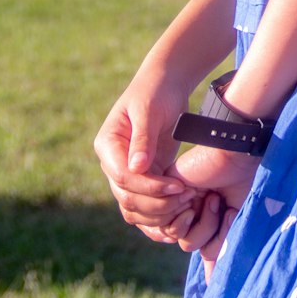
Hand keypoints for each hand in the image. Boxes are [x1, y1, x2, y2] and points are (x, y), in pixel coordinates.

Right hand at [94, 69, 200, 233]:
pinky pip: (147, 204)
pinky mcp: (145, 177)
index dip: (148, 186)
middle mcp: (113, 163)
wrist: (167, 84)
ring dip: (160, 211)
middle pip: (128, 197)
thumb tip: (135, 168)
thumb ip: (143, 138)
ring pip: (135, 207)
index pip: (122, 177)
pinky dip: (162, 212)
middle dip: (157, 203)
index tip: (176, 186)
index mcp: (108, 145)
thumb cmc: (157, 91)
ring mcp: (128, 172)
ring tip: (188, 201)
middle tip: (187, 196)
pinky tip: (181, 212)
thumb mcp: (150, 110)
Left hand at [172, 144, 259, 279]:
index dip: (216, 240)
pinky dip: (188, 216)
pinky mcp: (165, 194)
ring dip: (203, 224)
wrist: (236, 152)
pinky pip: (170, 226)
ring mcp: (177, 203)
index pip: (201, 245)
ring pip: (182, 240)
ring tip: (212, 198)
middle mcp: (189, 210)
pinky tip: (197, 195)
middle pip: (192, 245)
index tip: (228, 217)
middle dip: (213, 233)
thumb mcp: (236, 218)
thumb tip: (212, 286)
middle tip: (224, 208)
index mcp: (204, 214)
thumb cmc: (242, 180)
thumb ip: (221, 248)